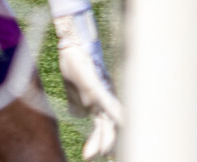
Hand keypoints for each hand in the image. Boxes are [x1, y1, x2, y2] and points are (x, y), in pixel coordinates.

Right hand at [54, 13, 122, 159]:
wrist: (73, 47)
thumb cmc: (77, 66)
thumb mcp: (77, 91)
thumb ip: (81, 103)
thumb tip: (81, 115)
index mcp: (99, 103)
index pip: (103, 126)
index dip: (103, 141)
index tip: (105, 156)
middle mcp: (103, 100)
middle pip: (108, 126)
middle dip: (111, 144)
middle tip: (115, 158)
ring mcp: (101, 93)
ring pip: (108, 118)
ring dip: (108, 136)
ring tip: (109, 153)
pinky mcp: (97, 85)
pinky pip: (108, 102)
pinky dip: (115, 113)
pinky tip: (123, 121)